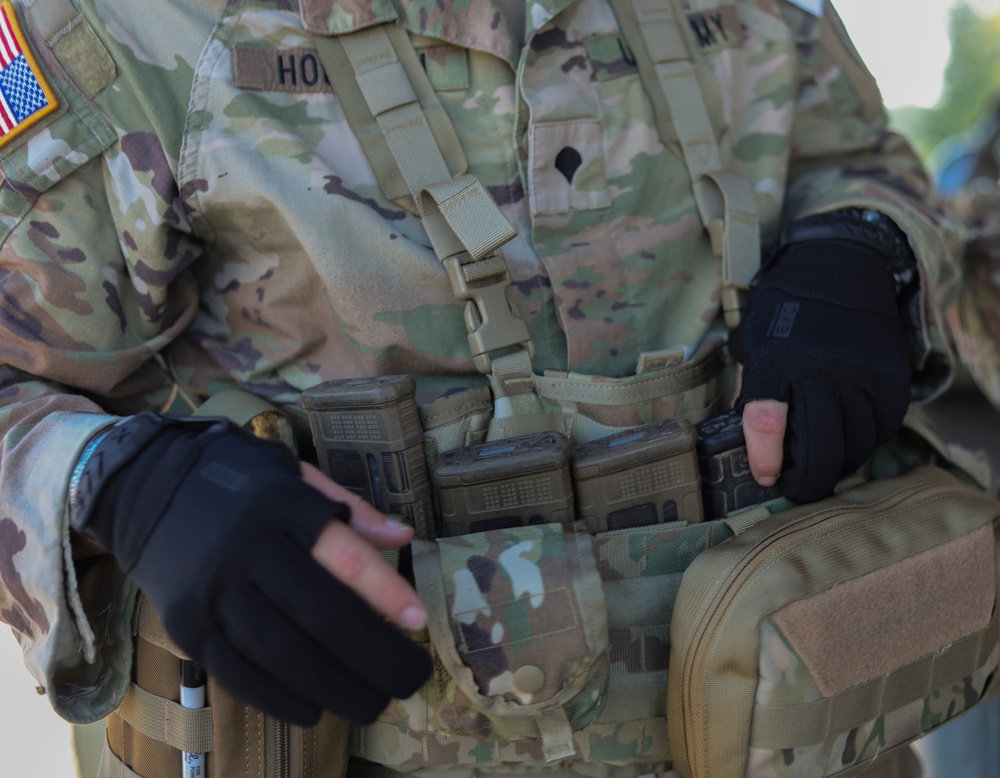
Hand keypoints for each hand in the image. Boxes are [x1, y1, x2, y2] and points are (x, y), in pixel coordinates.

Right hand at [75, 414, 431, 725]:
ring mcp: (212, 591)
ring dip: (335, 687)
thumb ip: (350, 509)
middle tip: (408, 679)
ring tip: (372, 702)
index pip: (343, 556)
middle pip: (320, 616)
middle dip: (372, 656)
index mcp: (281, 508)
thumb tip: (404, 537)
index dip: (385, 592)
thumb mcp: (294, 476)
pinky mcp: (186, 624)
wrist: (143, 487)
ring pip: (281, 654)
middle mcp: (245, 550)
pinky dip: (280, 698)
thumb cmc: (237, 482)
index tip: (419, 620)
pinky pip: (238, 673)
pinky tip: (314, 707)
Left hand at [732, 211, 912, 501]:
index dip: (764, 456)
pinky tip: (847, 432)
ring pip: (855, 447)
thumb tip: (750, 441)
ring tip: (820, 457)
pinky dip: (863, 441)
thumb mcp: (753, 344)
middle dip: (806, 481)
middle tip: (795, 485)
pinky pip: (881, 431)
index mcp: (777, 360)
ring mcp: (862, 376)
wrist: (840, 268)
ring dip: (836, 463)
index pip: (767, 419)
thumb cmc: (786, 312)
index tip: (766, 475)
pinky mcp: (891, 381)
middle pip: (821, 449)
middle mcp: (822, 370)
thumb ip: (751, 391)